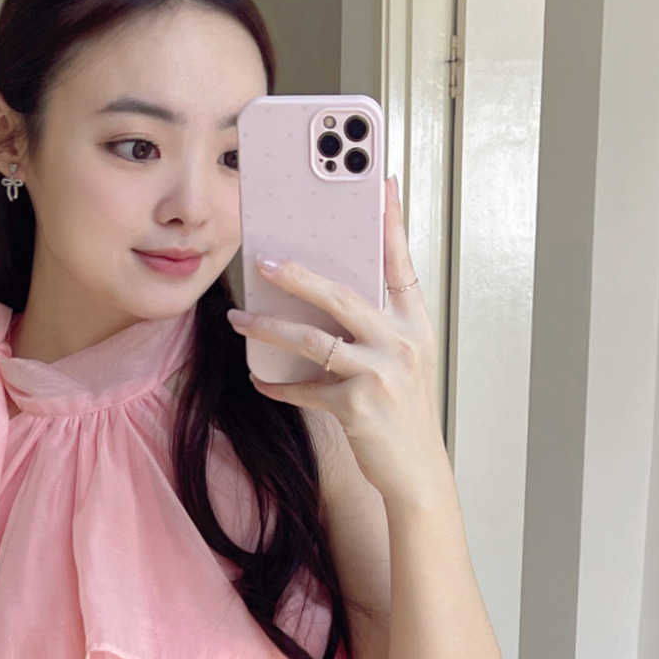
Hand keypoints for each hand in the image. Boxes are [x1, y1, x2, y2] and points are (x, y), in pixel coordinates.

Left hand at [226, 177, 451, 514]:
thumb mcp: (403, 361)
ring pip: (315, 340)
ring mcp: (381, 375)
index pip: (400, 264)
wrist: (418, 473)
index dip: (390, 224)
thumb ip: (377, 326)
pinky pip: (306, 389)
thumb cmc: (405, 414)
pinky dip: (279, 385)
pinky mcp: (358, 407)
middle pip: (343, 296)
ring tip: (239, 319)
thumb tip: (329, 294)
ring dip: (270, 328)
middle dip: (299, 275)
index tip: (381, 185)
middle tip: (263, 260)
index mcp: (414, 325)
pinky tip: (259, 379)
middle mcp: (401, 344)